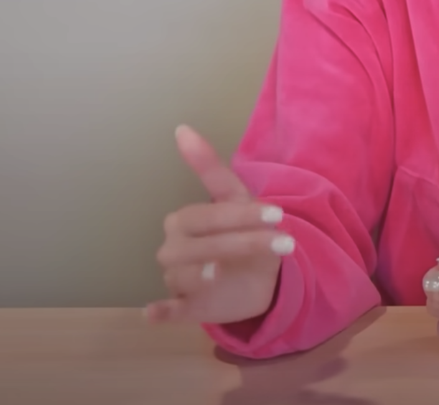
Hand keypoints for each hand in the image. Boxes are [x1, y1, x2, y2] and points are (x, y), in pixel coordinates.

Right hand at [145, 125, 292, 324]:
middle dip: (240, 241)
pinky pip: (167, 311)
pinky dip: (160, 311)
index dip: (242, 215)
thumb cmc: (241, 231)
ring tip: (228, 272)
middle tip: (283, 242)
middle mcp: (174, 250)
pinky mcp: (186, 307)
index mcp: (183, 221)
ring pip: (184, 277)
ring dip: (205, 275)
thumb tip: (181, 127)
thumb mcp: (235, 198)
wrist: (255, 275)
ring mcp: (178, 281)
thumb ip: (209, 167)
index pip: (209, 216)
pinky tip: (155, 312)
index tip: (279, 214)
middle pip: (198, 246)